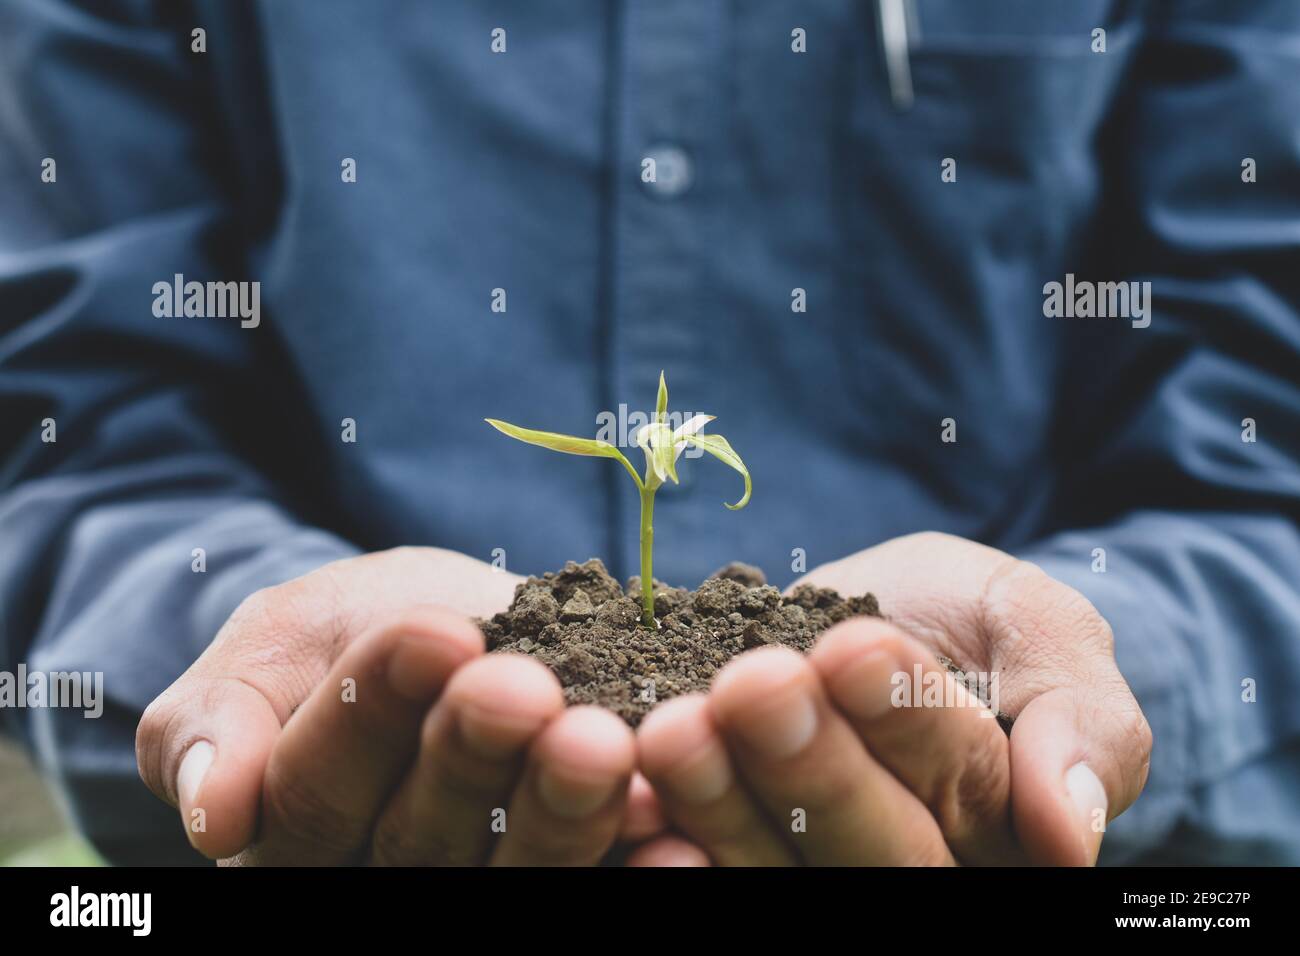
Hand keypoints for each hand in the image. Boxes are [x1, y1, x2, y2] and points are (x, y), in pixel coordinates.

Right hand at [137, 546, 676, 864]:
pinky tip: (670, 815)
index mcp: (292, 837)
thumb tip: (214, 815)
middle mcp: (385, 877)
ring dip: (563, 809)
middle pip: (421, 835)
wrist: (436, 638)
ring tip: (601, 742)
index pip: (316, 783)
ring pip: (518, 867)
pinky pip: (598, 877)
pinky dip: (637, 850)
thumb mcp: (270, 649)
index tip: (435, 630)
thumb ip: (218, 721)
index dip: (373, 706)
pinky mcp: (566, 868)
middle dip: (474, 753)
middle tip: (521, 688)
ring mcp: (483, 879)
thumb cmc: (336, 641)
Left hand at [636, 532, 1151, 864]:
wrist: (892, 618)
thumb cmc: (982, 626)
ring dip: (713, 801)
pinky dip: (654, 833)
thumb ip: (1083, 722)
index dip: (907, 720)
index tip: (854, 649)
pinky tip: (620, 795)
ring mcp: (803, 858)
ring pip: (765, 862)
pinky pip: (694, 857)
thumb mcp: (1045, 634)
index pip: (958, 781)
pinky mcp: (727, 840)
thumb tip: (1069, 835)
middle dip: (806, 766)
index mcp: (990, 821)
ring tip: (669, 731)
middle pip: (861, 844)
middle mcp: (897, 856)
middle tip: (753, 690)